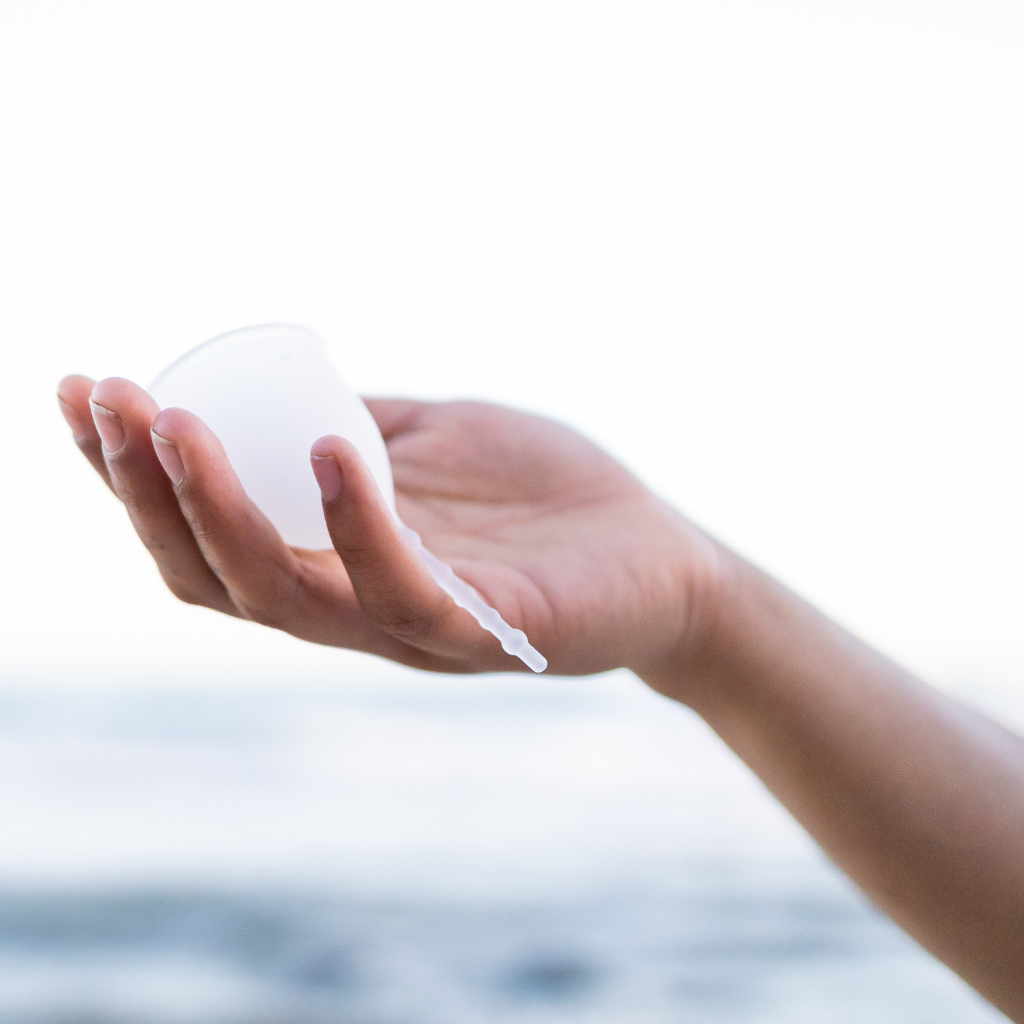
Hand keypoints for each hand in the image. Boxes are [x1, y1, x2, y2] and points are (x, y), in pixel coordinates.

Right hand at [58, 375, 720, 675]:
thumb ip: (364, 425)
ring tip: (176, 427)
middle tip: (108, 402)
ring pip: (282, 593)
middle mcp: (351, 606)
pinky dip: (356, 523)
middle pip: (214, 572)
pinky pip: (401, 589)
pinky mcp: (484, 631)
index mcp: (331, 561)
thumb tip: (286, 385)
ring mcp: (412, 626)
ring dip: (216, 511)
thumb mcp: (437, 442)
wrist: (662, 560)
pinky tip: (333, 447)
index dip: (126, 475)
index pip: (201, 534)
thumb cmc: (548, 499)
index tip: (83, 391)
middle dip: (144, 489)